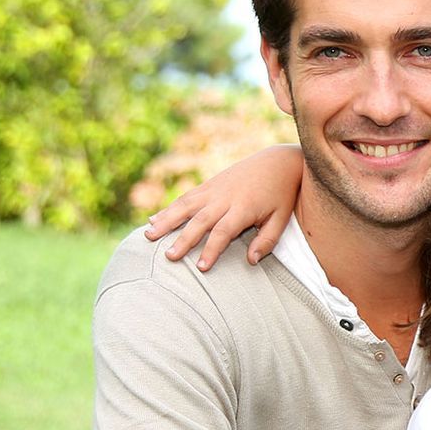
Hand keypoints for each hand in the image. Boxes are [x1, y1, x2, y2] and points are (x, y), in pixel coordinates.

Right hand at [143, 143, 302, 270]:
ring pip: (186, 206)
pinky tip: (153, 220)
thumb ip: (267, 240)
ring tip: (148, 236)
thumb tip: (251, 261)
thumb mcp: (281, 218)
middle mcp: (225, 198)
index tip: (201, 267)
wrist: (278, 162)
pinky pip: (185, 197)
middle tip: (169, 257)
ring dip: (166, 221)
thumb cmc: (282, 194)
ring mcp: (214, 189)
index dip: (211, 249)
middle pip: (200, 220)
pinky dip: (169, 208)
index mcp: (244, 208)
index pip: (223, 232)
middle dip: (183, 239)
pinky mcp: (209, 184)